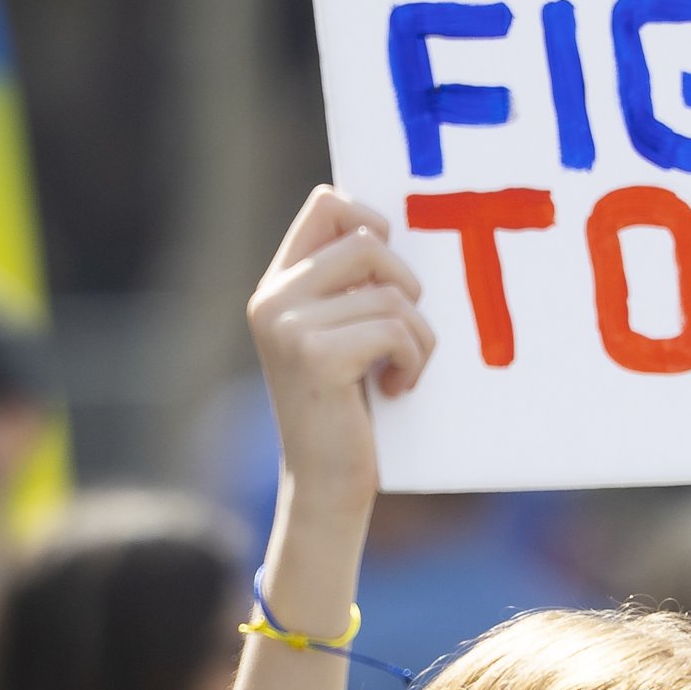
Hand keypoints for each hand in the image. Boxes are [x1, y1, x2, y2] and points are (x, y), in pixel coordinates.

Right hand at [248, 189, 432, 561]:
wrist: (325, 485)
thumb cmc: (349, 408)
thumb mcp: (343, 334)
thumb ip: (353, 285)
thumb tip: (396, 226)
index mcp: (277, 286)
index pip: (327, 203)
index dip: (373, 222)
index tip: (392, 275)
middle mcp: (273, 298)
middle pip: (369, 239)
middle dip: (407, 285)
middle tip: (404, 333)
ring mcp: (288, 325)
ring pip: (391, 292)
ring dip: (417, 335)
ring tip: (402, 369)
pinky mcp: (315, 355)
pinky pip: (395, 328)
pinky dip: (414, 360)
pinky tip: (397, 388)